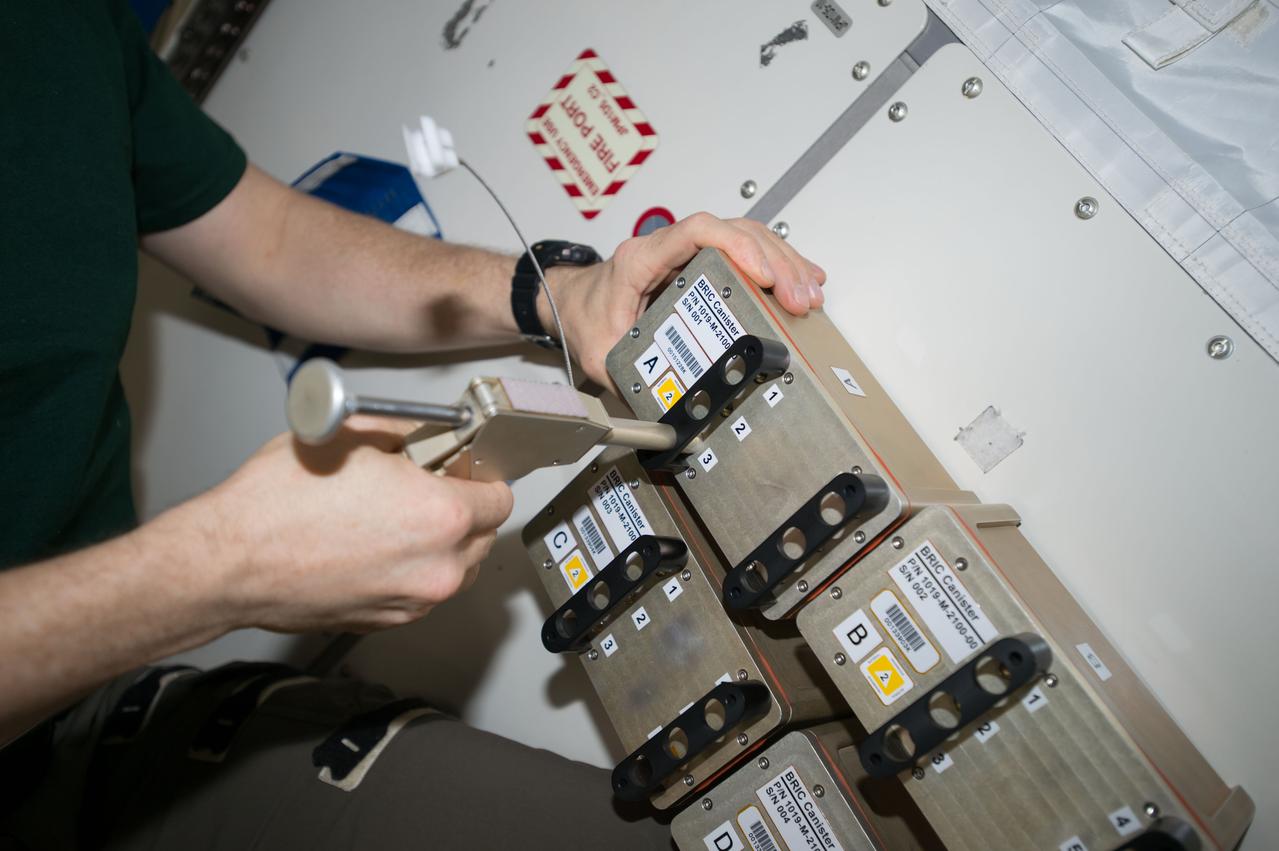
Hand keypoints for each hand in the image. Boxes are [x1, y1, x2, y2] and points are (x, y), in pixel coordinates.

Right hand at [197, 418, 512, 632]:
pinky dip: (410, 571)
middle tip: (424, 488)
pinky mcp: (386, 621)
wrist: (229, 562)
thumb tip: (425, 435)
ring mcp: (413, 601)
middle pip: (482, 536)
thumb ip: (406, 434)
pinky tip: (373, 546)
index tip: (464, 470)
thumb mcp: (351, 434)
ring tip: (394, 519)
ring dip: (440, 544)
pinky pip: (420, 592)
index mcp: (442, 515)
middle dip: (462, 510)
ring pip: (455, 569)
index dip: (481, 476)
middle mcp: (437, 566)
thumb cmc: (276, 503)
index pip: (500, 496)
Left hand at [548, 212, 825, 386]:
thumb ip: (627, 384)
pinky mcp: (700, 262)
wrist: (568, 303)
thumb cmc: (582, 317)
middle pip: (733, 233)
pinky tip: (802, 279)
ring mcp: (686, 252)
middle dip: (774, 263)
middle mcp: (667, 248)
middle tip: (798, 298)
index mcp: (641, 260)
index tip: (763, 273)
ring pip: (746, 237)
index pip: (695, 232)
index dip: (736, 246)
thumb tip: (661, 421)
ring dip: (783, 263)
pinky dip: (777, 264)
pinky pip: (745, 250)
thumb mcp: (599, 355)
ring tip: (808, 295)